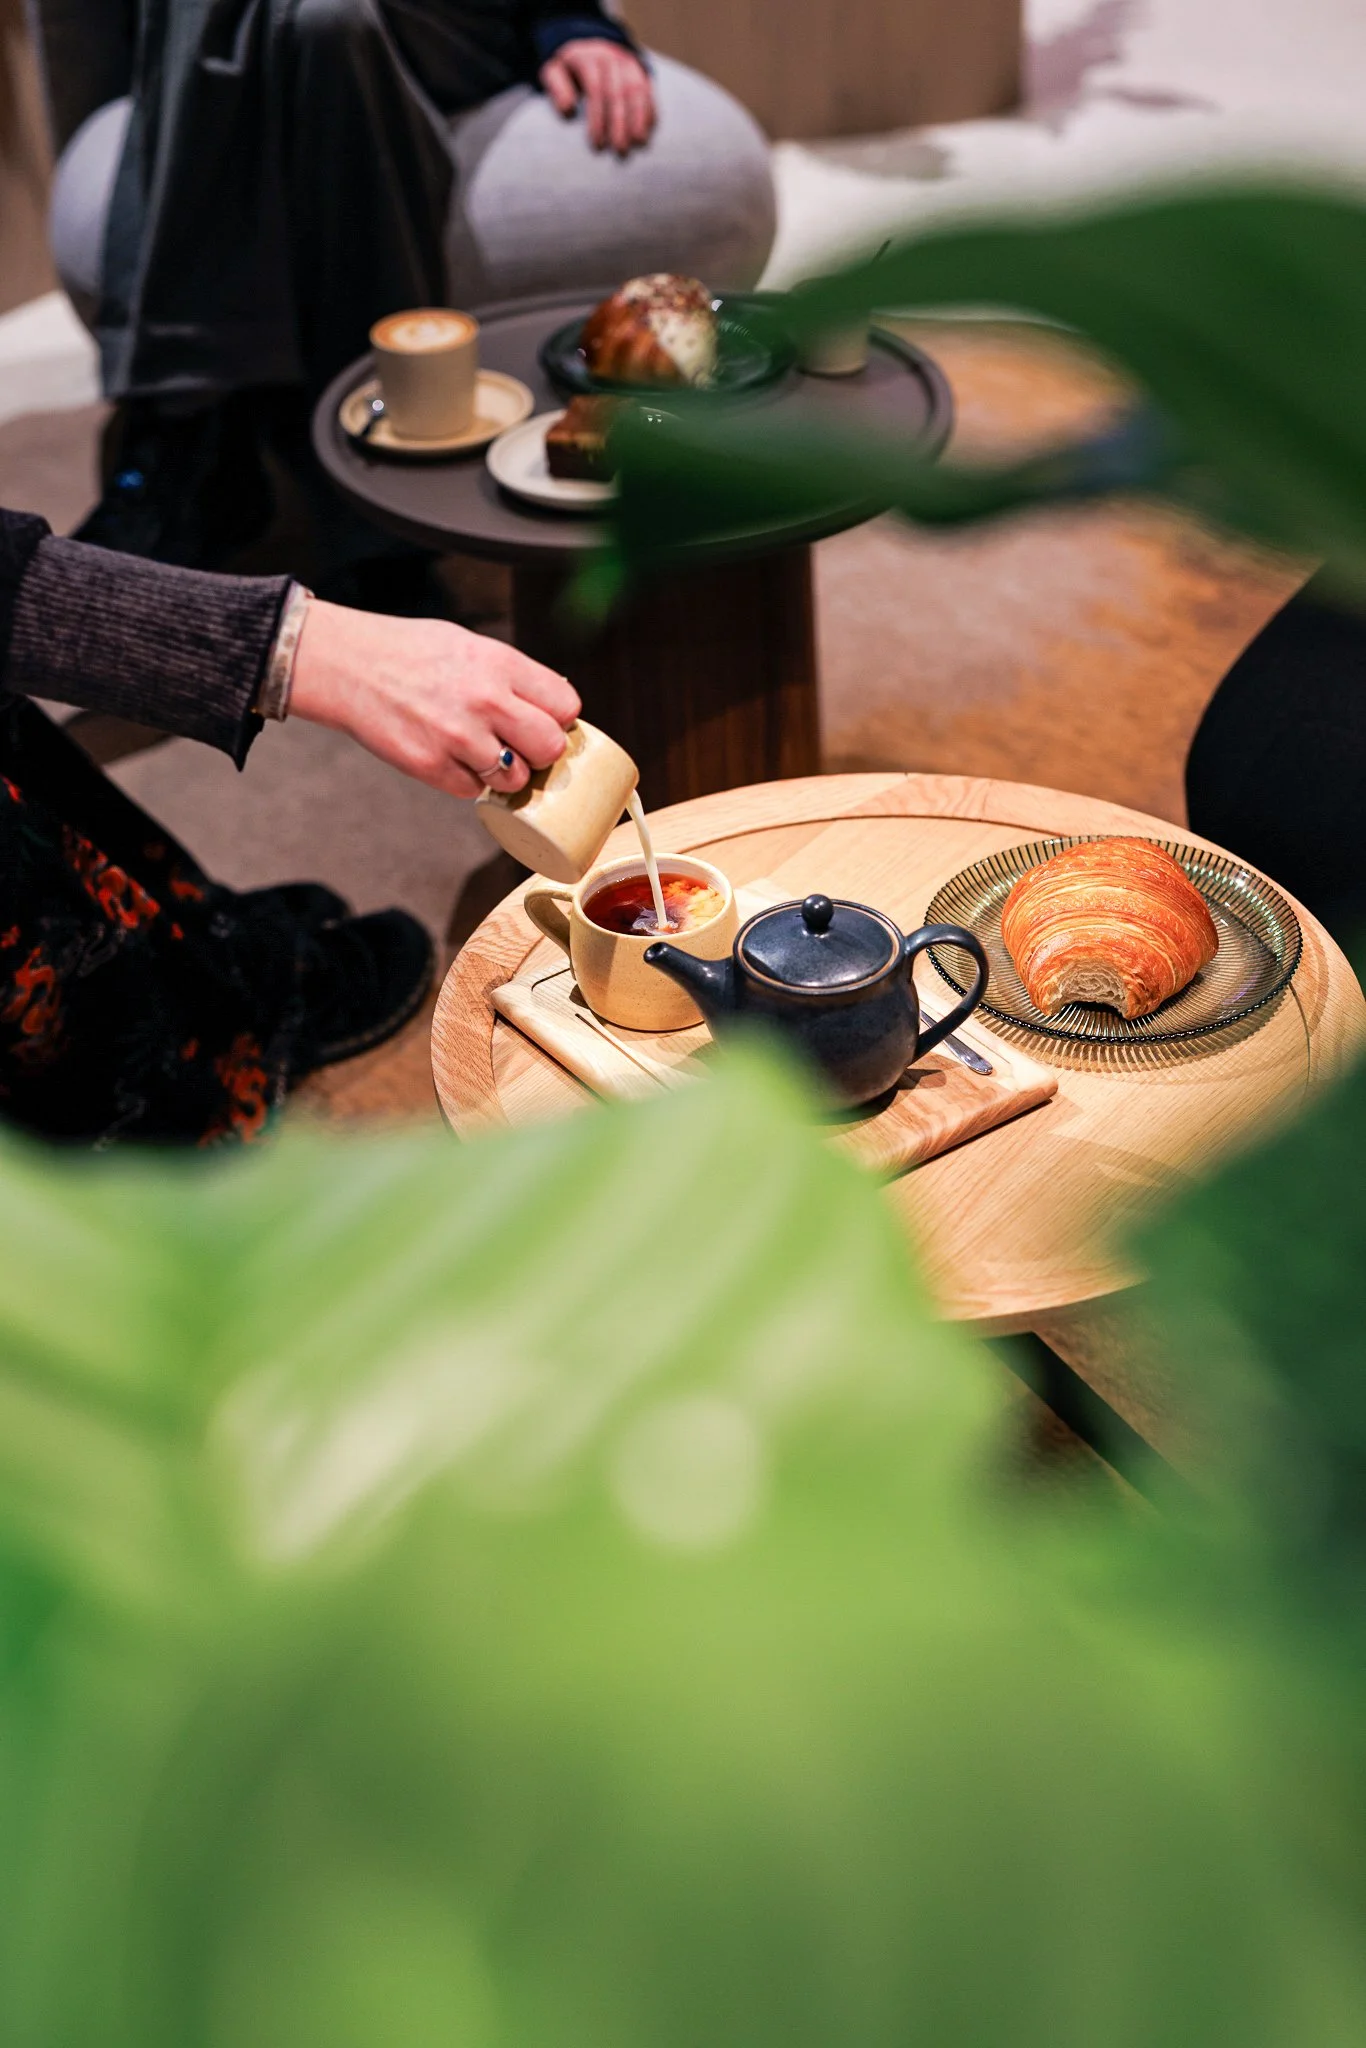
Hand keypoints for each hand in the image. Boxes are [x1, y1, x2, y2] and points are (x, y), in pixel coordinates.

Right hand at [289, 600, 580, 798]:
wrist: (347, 665)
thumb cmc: (410, 653)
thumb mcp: (470, 646)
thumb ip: (512, 677)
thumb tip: (556, 711)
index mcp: (499, 663)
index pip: (565, 707)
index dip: (558, 718)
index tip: (544, 720)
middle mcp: (485, 700)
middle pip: (550, 747)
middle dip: (540, 752)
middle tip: (521, 745)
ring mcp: (458, 737)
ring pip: (515, 778)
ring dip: (504, 773)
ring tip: (479, 751)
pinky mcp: (431, 766)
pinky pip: (474, 791)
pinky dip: (467, 781)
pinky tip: (450, 757)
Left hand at [539, 39, 654, 155]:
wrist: (589, 44)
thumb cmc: (569, 69)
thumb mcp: (554, 71)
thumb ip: (556, 87)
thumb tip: (568, 109)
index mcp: (588, 58)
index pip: (595, 89)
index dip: (597, 118)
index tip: (597, 144)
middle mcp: (610, 57)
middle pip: (618, 92)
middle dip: (620, 123)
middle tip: (620, 150)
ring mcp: (628, 63)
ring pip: (636, 90)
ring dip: (639, 118)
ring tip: (638, 143)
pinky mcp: (640, 70)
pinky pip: (648, 90)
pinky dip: (650, 111)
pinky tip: (647, 131)